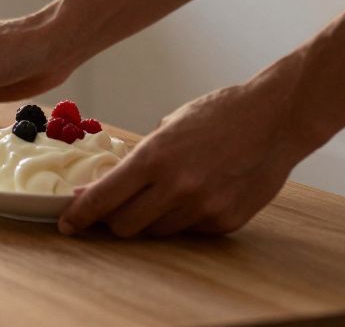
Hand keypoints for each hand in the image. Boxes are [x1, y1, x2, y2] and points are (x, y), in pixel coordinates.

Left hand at [58, 73, 315, 236]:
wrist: (277, 118)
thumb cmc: (221, 113)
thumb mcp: (170, 125)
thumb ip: (143, 157)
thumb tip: (113, 181)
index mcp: (155, 157)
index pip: (104, 197)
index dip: (80, 214)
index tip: (67, 222)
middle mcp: (176, 187)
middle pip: (124, 225)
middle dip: (113, 219)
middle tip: (114, 208)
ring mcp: (203, 207)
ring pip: (158, 231)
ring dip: (152, 218)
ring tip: (169, 191)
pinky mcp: (226, 221)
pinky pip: (191, 230)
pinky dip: (186, 217)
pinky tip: (201, 191)